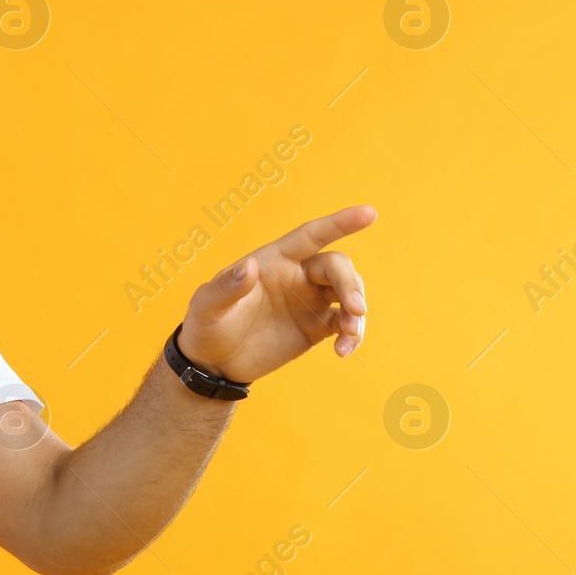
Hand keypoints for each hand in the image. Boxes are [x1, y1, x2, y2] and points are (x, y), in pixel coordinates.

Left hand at [176, 205, 375, 384]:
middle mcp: (297, 275)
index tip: (369, 213)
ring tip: (349, 335)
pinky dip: (352, 336)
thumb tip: (249, 266)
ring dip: (357, 312)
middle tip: (355, 309)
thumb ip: (226, 286)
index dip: (339, 223)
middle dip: (350, 284)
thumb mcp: (208, 305)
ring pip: (349, 294)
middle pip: (337, 267)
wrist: (213, 361)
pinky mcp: (316, 327)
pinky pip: (346, 324)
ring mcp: (310, 301)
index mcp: (274, 260)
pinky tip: (344, 352)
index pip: (311, 235)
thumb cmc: (207, 324)